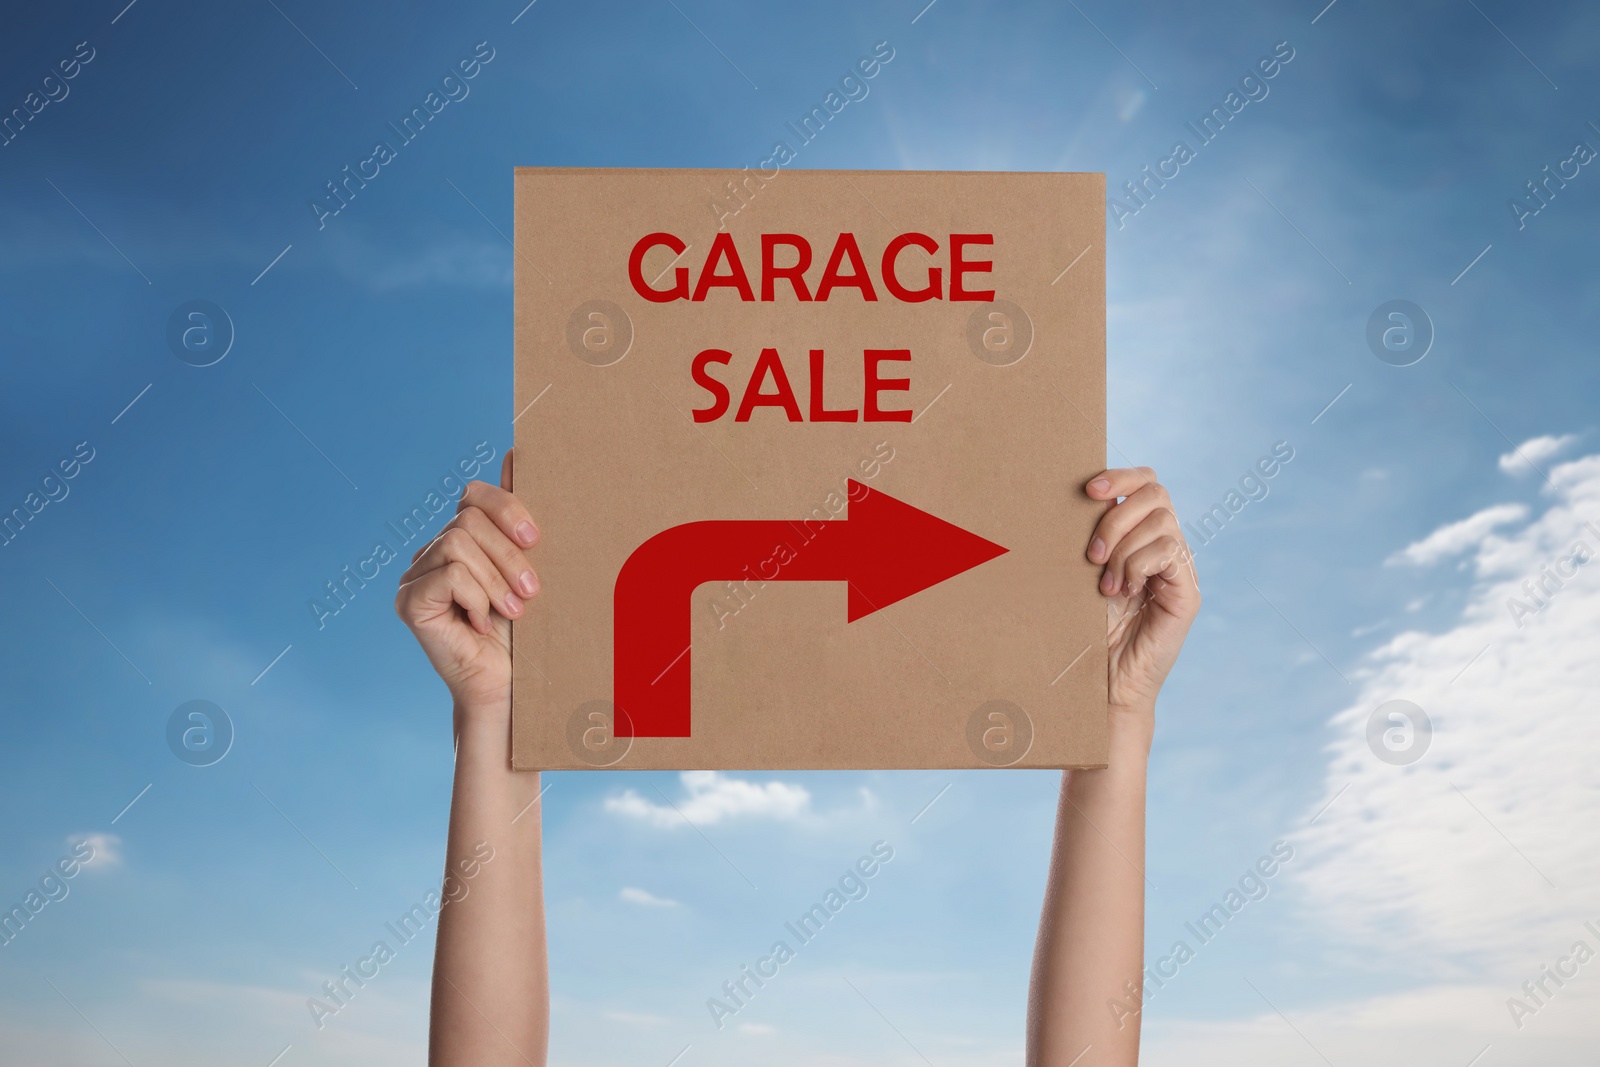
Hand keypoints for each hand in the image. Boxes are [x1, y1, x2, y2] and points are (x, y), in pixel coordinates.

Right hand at [395, 451, 539, 716]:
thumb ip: (519, 518)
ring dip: (496, 580)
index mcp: (460, 540)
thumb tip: (516, 452)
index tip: (536, 540)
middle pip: (467, 517)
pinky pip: (448, 573)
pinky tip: (483, 624)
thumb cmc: (526, 633)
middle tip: (531, 593)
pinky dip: (476, 597)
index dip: (507, 508)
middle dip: (509, 555)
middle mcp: (431, 552)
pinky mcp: (408, 602)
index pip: (473, 495)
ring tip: (513, 612)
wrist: (511, 689)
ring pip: (459, 543)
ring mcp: (415, 576)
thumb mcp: (531, 567)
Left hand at [1085, 467, 1199, 714]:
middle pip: (1156, 493)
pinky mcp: (1188, 593)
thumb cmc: (1087, 628)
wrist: (1102, 681)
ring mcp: (1181, 568)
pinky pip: (1169, 553)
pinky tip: (1122, 592)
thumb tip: (1077, 496)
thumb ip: (1091, 536)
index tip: (1089, 490)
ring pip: (1161, 522)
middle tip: (1091, 555)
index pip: (1147, 483)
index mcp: (1142, 535)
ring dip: (1123, 548)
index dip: (1121, 476)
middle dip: (1116, 517)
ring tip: (1105, 584)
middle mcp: (1166, 546)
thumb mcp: (1083, 572)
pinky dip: (1138, 566)